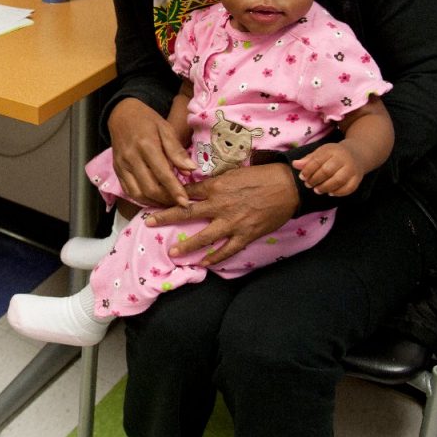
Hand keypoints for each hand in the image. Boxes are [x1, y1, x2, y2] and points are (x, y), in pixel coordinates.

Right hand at [107, 98, 196, 207]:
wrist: (121, 114)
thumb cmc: (147, 120)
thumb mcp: (166, 128)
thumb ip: (176, 150)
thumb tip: (191, 169)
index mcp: (146, 145)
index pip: (163, 174)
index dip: (175, 190)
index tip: (185, 202)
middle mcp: (131, 158)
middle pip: (149, 188)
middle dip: (166, 199)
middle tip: (179, 203)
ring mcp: (122, 166)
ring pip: (138, 193)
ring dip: (154, 202)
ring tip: (168, 203)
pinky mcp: (117, 170)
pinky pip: (128, 191)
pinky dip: (142, 199)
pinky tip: (154, 198)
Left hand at [145, 163, 298, 265]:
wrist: (287, 187)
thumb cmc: (261, 176)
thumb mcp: (233, 173)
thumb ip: (215, 182)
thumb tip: (198, 187)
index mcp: (216, 186)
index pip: (187, 191)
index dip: (171, 195)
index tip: (155, 199)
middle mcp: (220, 205)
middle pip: (188, 212)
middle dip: (166, 217)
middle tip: (149, 222)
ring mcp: (232, 222)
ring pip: (205, 236)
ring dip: (188, 246)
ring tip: (173, 253)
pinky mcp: (246, 235)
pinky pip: (227, 249)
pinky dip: (215, 258)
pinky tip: (205, 263)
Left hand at [293, 144, 361, 196]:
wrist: (357, 154)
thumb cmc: (334, 155)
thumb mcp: (321, 152)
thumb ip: (308, 159)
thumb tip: (295, 164)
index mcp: (332, 150)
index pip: (317, 161)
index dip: (307, 170)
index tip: (302, 177)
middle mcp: (344, 159)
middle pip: (327, 171)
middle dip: (315, 180)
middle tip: (308, 184)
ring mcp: (352, 169)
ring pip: (338, 181)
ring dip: (325, 187)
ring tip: (317, 190)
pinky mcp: (357, 178)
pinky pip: (348, 188)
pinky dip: (338, 192)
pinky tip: (330, 193)